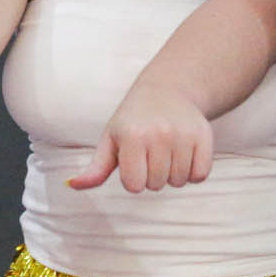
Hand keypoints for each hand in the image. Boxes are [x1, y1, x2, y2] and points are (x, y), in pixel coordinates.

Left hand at [68, 81, 214, 192]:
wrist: (168, 90)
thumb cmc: (133, 120)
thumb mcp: (111, 140)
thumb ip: (95, 168)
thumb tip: (71, 185)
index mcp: (132, 136)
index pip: (134, 186)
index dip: (133, 178)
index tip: (133, 160)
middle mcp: (159, 134)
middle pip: (157, 185)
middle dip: (152, 176)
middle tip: (151, 153)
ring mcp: (183, 134)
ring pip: (179, 181)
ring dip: (173, 174)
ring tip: (167, 152)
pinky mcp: (204, 136)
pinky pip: (200, 175)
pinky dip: (193, 172)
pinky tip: (184, 155)